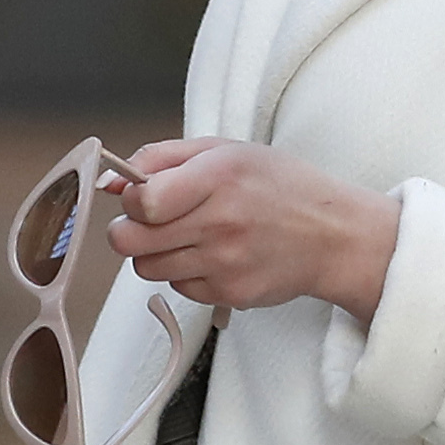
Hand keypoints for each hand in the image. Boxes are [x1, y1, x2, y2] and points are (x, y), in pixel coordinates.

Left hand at [111, 136, 398, 322]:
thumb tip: (109, 182)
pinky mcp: (228, 294)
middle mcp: (220, 223)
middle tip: (152, 221)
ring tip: (189, 235)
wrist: (334, 236)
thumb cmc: (280, 186)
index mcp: (218, 177)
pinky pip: (177, 286)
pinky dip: (185, 272)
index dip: (131, 200)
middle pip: (130, 242)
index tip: (145, 196)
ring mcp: (224, 264)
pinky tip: (213, 255)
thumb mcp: (225, 150)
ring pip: (146, 268)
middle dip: (129, 229)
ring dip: (156, 252)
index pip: (141, 202)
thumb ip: (160, 158)